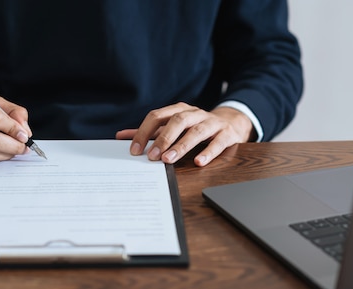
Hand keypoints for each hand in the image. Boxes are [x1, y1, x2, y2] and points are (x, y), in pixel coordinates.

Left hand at [116, 102, 253, 166]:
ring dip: (181, 146)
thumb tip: (122, 137)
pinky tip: (199, 162)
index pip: (157, 116)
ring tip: (169, 160)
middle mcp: (195, 114)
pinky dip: (208, 152)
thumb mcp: (172, 127)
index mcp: (179, 110)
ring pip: (196, 132)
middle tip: (152, 156)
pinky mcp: (227, 134)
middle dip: (163, 139)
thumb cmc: (195, 127)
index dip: (144, 132)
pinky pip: (218, 142)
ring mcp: (212, 123)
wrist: (230, 123)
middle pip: (177, 121)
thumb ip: (150, 133)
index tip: (134, 150)